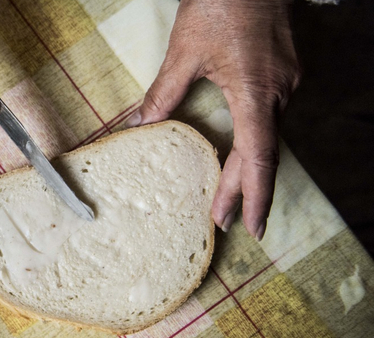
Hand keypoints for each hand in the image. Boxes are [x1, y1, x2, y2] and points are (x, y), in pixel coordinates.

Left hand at [126, 0, 300, 239]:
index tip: (251, 225)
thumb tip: (142, 125)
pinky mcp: (284, 71)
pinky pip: (269, 114)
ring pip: (267, 135)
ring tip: (227, 194)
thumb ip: (164, 92)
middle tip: (225, 221)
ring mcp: (286, 81)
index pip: (259, 157)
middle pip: (262, 153)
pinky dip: (253, 139)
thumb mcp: (184, 50)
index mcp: (256, 91)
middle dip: (244, 191)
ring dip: (248, 166)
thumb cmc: (221, 2)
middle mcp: (279, 92)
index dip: (253, 194)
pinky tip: (239, 149)